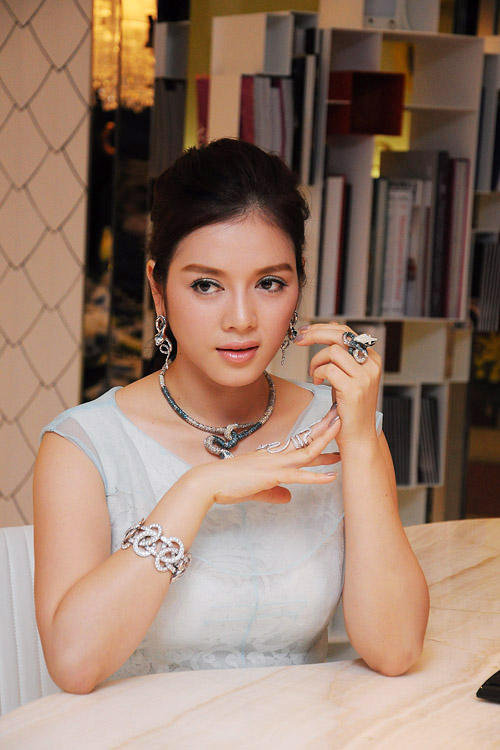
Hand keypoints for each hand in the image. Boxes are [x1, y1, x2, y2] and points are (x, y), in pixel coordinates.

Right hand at [188, 407, 340, 506]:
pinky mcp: (271, 475)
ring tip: (345, 444)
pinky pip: (298, 476)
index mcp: (272, 456)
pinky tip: (330, 477)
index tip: (332, 427)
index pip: (300, 443)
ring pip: (306, 453)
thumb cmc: (228, 483)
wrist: (209, 482)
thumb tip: (288, 497)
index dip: (317, 435)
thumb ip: (274, 492)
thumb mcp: (257, 489)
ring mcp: (274, 464)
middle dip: (328, 432)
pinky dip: (316, 477)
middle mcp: (276, 455)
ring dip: (327, 448)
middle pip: (307, 441)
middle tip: (345, 420)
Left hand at [294, 322, 381, 449]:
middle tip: (299, 338)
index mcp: (371, 359)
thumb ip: (342, 355)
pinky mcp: (353, 389)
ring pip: (332, 351)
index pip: (346, 332)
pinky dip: (318, 373)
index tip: (306, 331)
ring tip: (314, 373)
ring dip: (316, 360)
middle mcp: (371, 365)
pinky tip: (318, 381)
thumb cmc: (349, 408)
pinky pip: (328, 369)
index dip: (323, 328)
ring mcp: (364, 377)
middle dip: (315, 333)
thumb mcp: (347, 376)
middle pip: (340, 335)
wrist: (358, 436)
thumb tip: (329, 328)